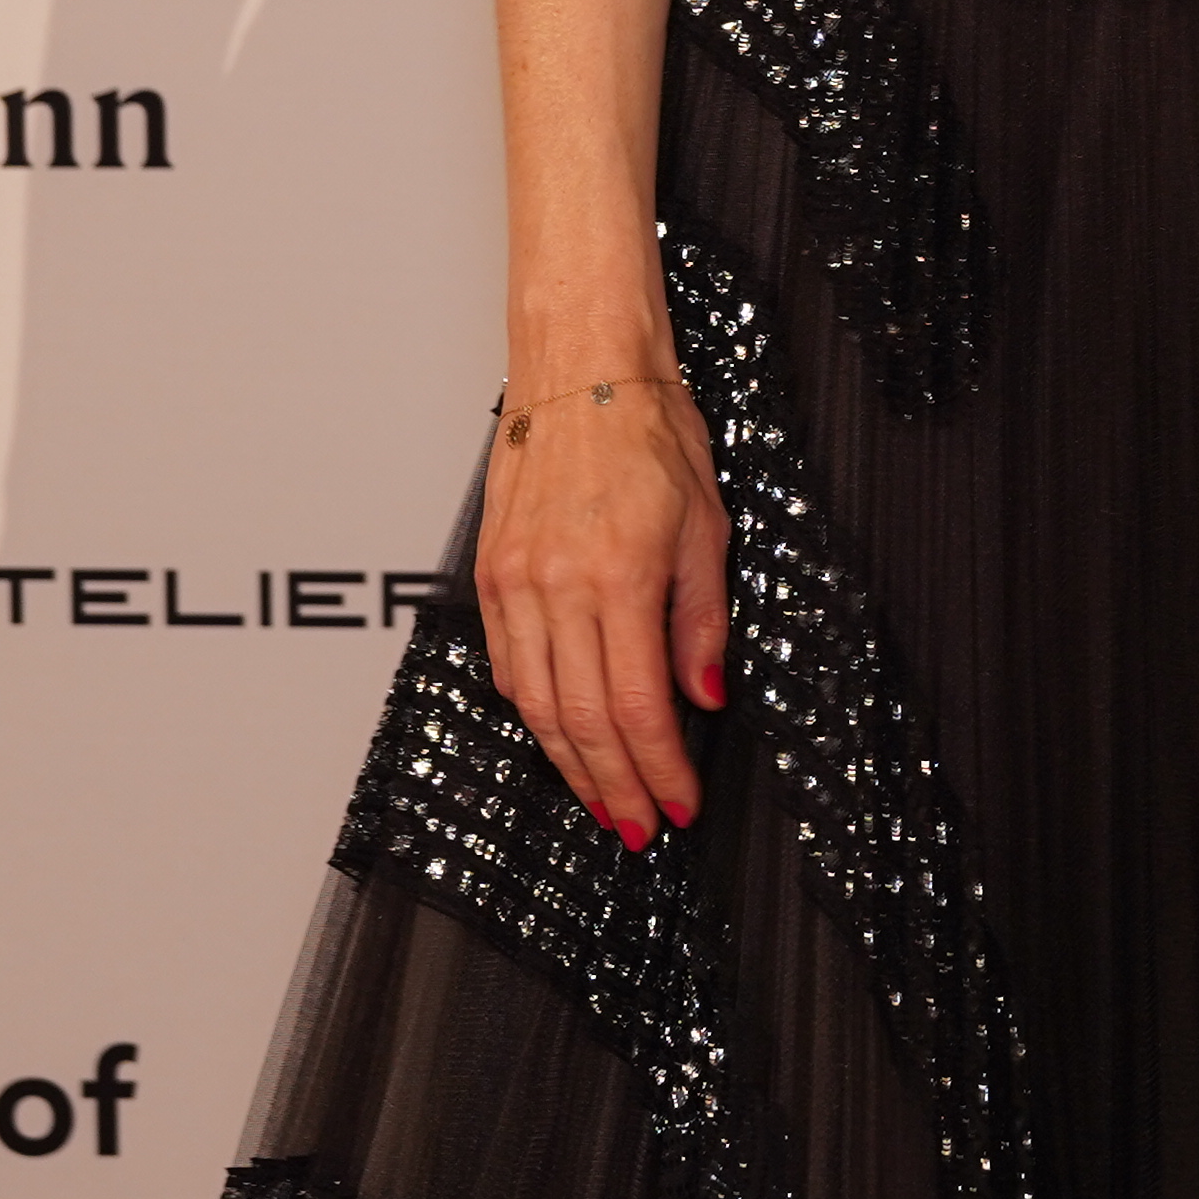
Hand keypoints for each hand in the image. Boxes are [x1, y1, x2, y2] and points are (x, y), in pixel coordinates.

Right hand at [475, 370, 729, 850]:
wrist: (582, 373)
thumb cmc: (649, 431)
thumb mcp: (707, 524)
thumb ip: (702, 618)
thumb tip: (704, 694)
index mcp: (618, 574)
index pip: (636, 706)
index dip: (659, 768)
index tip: (678, 804)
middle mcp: (556, 584)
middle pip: (580, 721)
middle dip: (613, 786)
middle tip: (638, 825)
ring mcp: (514, 582)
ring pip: (535, 706)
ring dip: (570, 764)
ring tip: (602, 799)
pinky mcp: (491, 575)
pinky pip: (507, 666)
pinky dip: (535, 712)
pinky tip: (559, 735)